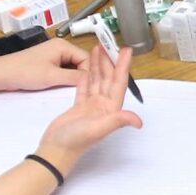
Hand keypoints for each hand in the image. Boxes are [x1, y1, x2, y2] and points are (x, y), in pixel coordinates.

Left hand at [0, 37, 86, 95]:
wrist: (0, 74)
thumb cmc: (24, 72)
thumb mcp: (52, 76)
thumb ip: (75, 78)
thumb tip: (93, 80)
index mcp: (63, 46)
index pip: (87, 58)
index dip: (89, 73)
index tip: (88, 88)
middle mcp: (60, 48)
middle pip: (81, 63)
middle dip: (81, 76)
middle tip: (81, 92)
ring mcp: (53, 56)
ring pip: (72, 68)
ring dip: (72, 79)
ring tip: (70, 91)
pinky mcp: (47, 64)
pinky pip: (63, 71)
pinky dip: (63, 79)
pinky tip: (61, 88)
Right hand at [35, 45, 141, 170]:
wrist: (56, 150)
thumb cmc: (76, 141)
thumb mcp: (98, 129)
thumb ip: (117, 121)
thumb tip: (139, 121)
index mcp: (110, 109)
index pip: (119, 83)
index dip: (123, 66)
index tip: (126, 51)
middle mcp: (103, 106)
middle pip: (108, 79)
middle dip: (109, 61)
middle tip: (109, 44)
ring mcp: (91, 106)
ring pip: (96, 81)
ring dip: (97, 66)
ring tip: (97, 49)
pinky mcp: (78, 107)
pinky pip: (84, 87)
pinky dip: (86, 76)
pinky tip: (86, 67)